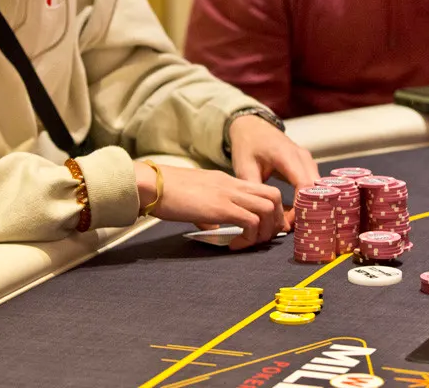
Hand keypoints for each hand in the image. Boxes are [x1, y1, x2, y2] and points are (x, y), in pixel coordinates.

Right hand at [135, 162, 285, 249]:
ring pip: (269, 208)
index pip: (263, 191)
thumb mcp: (196, 198)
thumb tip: (214, 228)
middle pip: (274, 197)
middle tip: (263, 238)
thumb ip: (209, 211)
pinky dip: (249, 238)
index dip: (272, 211)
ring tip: (250, 243)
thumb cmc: (167, 192)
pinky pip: (250, 222)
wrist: (152, 184)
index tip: (266, 229)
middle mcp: (233, 185)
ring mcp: (228, 195)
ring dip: (265, 231)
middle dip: (276, 220)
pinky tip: (234, 245)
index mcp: (228, 182)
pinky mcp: (221, 208)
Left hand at [227, 112, 320, 229]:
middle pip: (315, 188)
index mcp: (286, 155)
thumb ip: (256, 190)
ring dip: (308, 204)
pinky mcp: (308, 164)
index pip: (304, 185)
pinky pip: (314, 184)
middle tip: (290, 227)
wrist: (253, 127)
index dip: (301, 207)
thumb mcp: (245, 168)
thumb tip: (268, 216)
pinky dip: (307, 198)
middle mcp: (302, 156)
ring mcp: (307, 159)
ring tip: (290, 220)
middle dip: (306, 209)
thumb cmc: (248, 146)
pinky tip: (294, 210)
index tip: (289, 223)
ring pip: (317, 187)